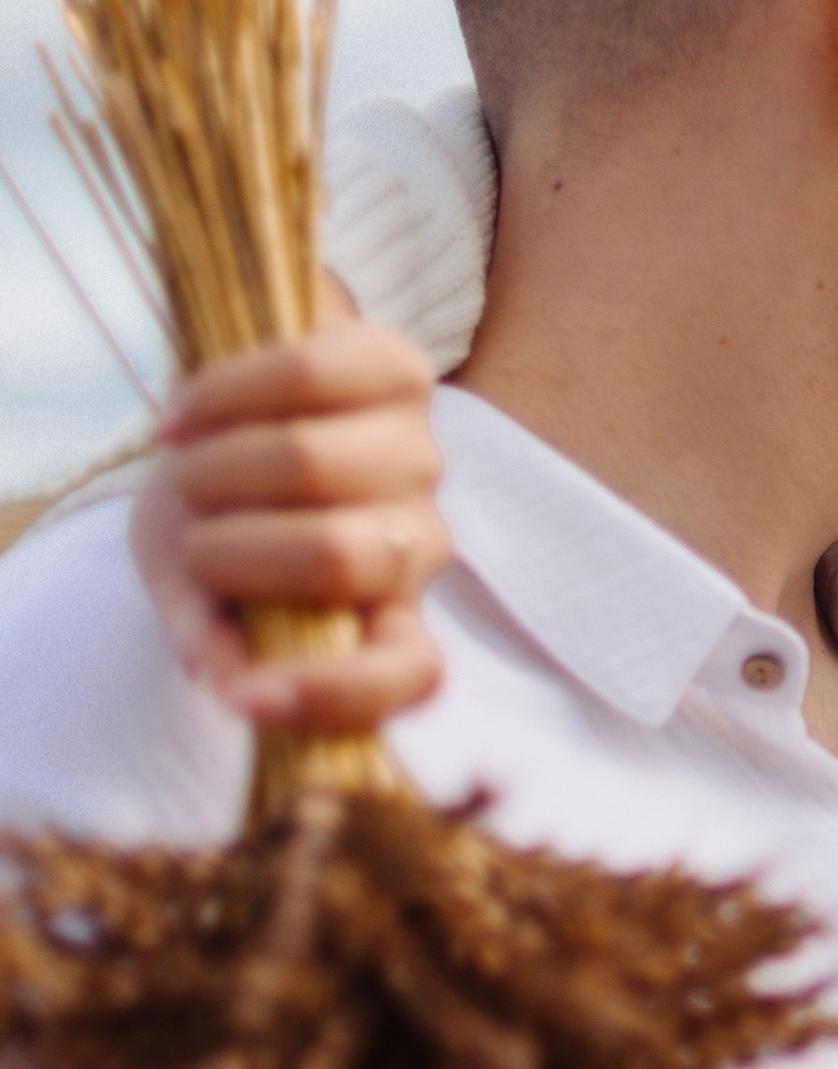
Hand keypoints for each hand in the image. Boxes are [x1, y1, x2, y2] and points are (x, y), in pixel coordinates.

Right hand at [130, 314, 452, 733]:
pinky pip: (303, 374)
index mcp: (386, 617)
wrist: (218, 420)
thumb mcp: (192, 590)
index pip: (407, 672)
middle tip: (191, 536)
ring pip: (309, 460)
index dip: (338, 694)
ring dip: (214, 467)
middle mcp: (417, 542)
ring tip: (187, 470)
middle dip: (229, 547)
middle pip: (337, 555)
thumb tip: (231, 687)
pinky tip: (187, 419)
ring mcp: (419, 455)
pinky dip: (219, 396)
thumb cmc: (212, 522)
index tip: (248, 699)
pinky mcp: (398, 369)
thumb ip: (215, 640)